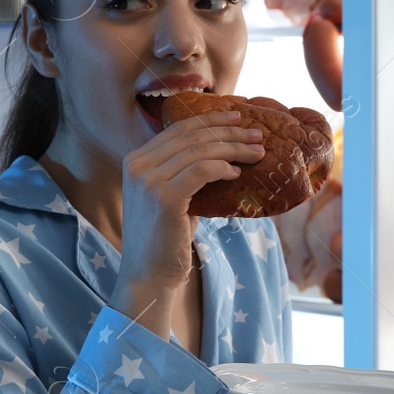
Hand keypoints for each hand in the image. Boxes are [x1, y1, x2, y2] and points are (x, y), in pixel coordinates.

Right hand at [111, 108, 262, 329]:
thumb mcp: (171, 197)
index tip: (237, 119)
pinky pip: (202, 171)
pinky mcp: (163, 197)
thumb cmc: (164, 239)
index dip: (210, 120)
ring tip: (257, 152)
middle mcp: (137, 165)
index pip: (178, 129)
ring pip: (200, 150)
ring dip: (234, 148)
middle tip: (256, 133)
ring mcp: (148, 180)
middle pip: (191, 136)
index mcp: (135, 160)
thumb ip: (183, 172)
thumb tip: (222, 153)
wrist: (148, 275)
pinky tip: (237, 173)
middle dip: (228, 131)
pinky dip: (224, 168)